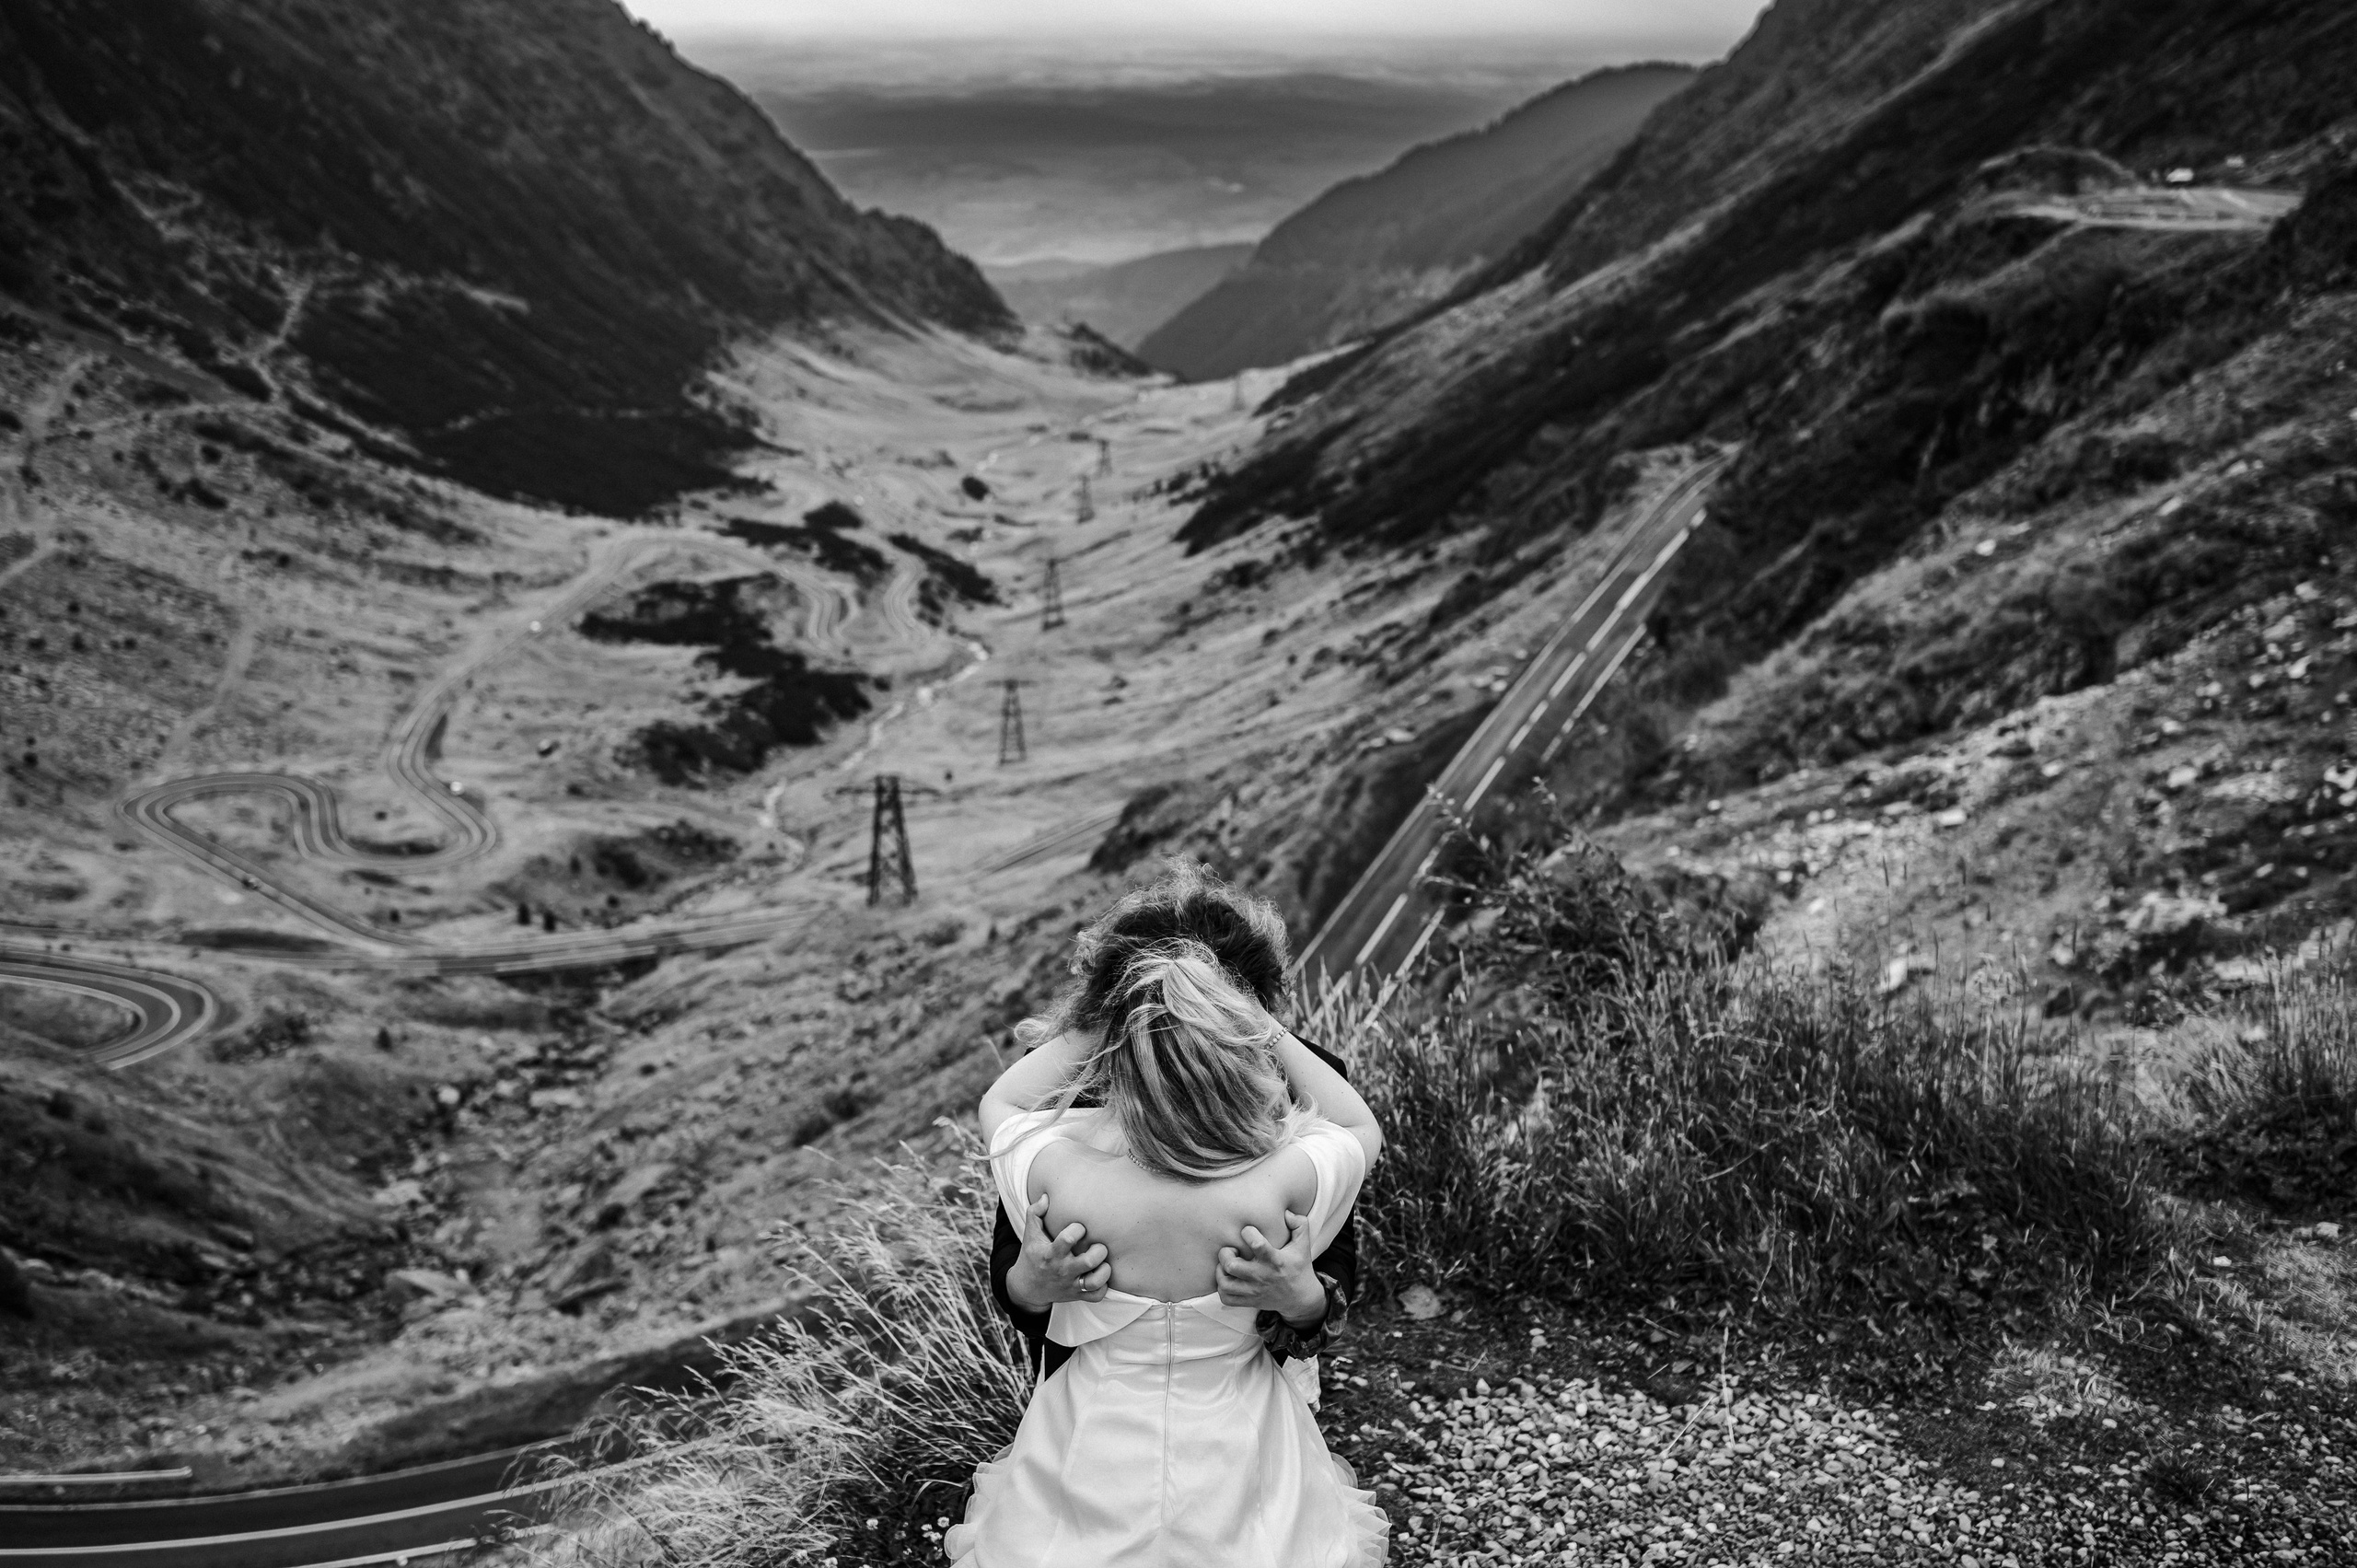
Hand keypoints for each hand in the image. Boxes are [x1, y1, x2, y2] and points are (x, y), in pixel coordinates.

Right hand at [1005, 1193, 1110, 1312]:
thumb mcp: (1030, 1234)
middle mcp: (1062, 1270)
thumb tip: (1047, 1196)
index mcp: (1050, 1253)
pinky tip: (1101, 1276)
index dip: (1078, 1229)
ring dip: (1104, 1270)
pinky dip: (1103, 1287)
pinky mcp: (1076, 1296)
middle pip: (1089, 1261)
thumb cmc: (1032, 1255)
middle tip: (1097, 1246)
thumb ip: (1035, 1212)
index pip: (1068, 1239)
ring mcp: (1070, 1285)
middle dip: (1099, 1250)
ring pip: (1095, 1281)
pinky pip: (1096, 1296)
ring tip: (1103, 1262)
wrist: (1026, 1288)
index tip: (1080, 1228)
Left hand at [1216, 1211, 1323, 1325]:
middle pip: (1232, 1266)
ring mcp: (1254, 1291)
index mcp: (1275, 1260)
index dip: (1248, 1232)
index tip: (1248, 1231)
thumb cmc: (1299, 1266)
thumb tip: (1285, 1212)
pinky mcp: (1249, 1301)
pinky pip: (1227, 1298)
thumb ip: (1299, 1223)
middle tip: (1232, 1250)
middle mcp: (1262, 1276)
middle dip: (1226, 1253)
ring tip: (1227, 1265)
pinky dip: (1222, 1288)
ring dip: (1220, 1271)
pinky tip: (1228, 1278)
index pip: (1256, 1244)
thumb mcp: (1303, 1244)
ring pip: (1225, 1284)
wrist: (1301, 1298)